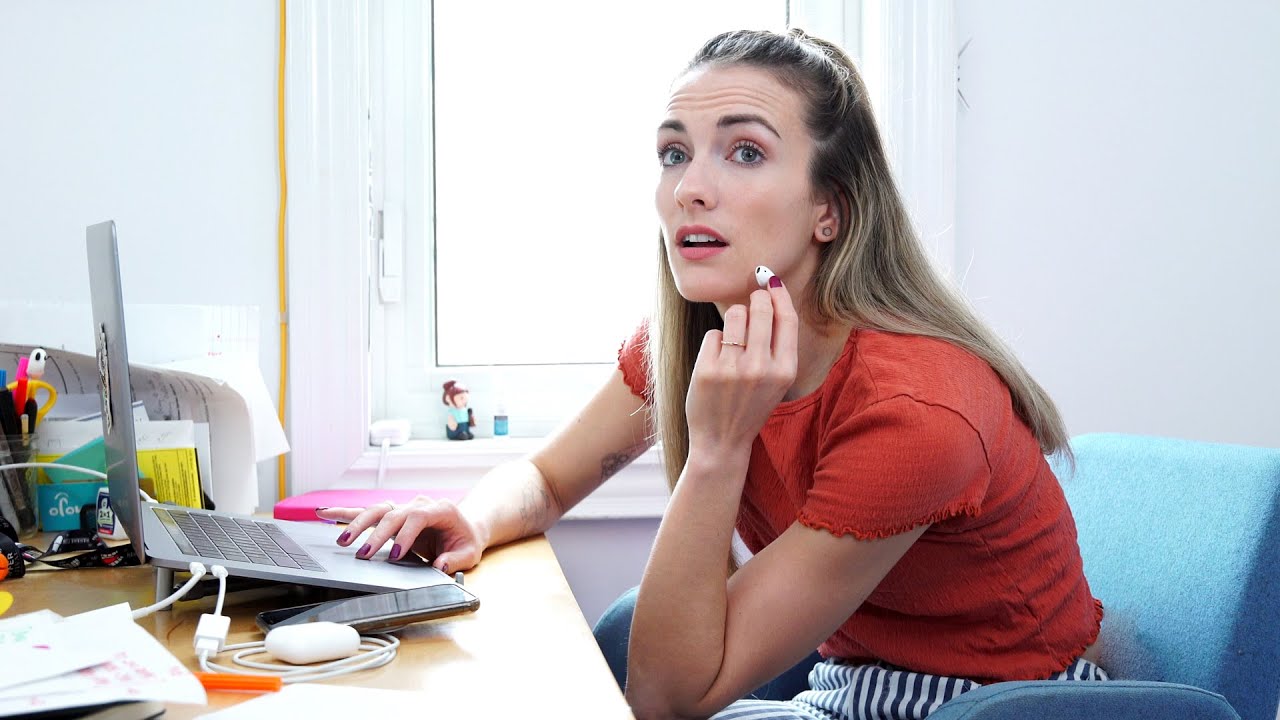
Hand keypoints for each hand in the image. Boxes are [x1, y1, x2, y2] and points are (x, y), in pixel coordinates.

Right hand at [317, 497, 483, 572]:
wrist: (466, 527)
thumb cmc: (466, 540)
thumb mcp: (468, 553)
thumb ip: (455, 560)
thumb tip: (439, 566)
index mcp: (440, 509)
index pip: (418, 517)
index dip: (405, 535)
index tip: (394, 555)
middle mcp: (419, 504)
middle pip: (393, 514)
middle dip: (376, 534)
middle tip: (362, 554)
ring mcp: (404, 507)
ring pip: (377, 510)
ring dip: (357, 523)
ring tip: (342, 540)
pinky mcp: (393, 515)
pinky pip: (368, 512)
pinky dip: (346, 513)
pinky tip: (325, 513)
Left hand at [685, 280, 797, 455]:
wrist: (722, 441)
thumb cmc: (750, 405)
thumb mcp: (776, 380)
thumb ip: (777, 343)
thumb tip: (771, 291)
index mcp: (785, 371)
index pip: (787, 318)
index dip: (779, 293)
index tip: (771, 280)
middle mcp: (762, 368)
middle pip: (760, 309)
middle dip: (755, 298)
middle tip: (751, 302)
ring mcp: (733, 369)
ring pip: (735, 315)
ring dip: (734, 319)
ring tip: (733, 340)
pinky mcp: (708, 370)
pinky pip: (714, 334)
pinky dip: (715, 342)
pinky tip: (717, 361)